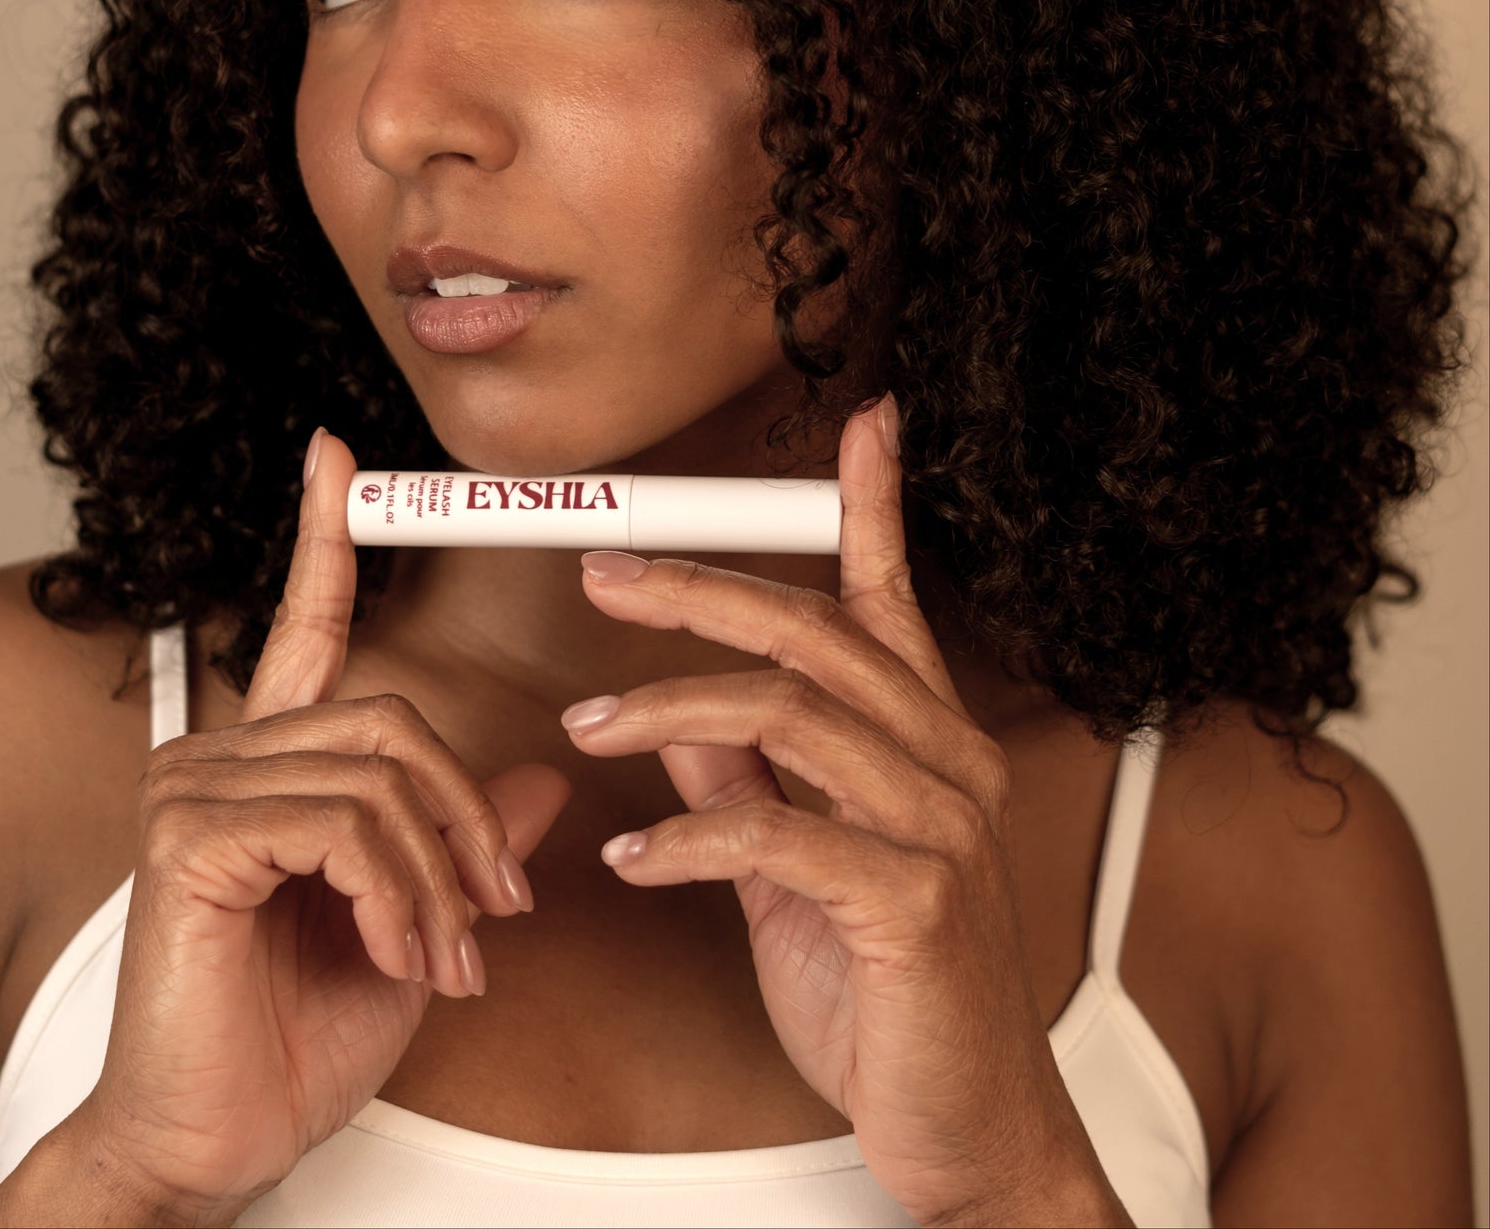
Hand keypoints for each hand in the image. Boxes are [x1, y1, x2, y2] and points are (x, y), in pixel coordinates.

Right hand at [74, 429, 572, 1224]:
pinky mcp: (193, 836)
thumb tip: (539, 782)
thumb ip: (460, 843)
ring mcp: (198, 789)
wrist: (211, 1143)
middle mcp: (226, 758)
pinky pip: (345, 821)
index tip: (339, 459)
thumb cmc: (294, 1038)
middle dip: (466, 816)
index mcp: (274, 766)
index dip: (324, 538)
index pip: (305, 628)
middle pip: (395, 718)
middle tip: (499, 905)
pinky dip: (400, 891)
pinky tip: (402, 952)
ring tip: (446, 955)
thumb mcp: (412, 924)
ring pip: (381, 774)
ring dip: (441, 875)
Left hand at [564, 393, 1125, 1228]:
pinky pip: (779, 834)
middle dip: (698, 590)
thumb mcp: (797, 869)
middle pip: (814, 633)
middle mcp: (947, 761)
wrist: (966, 1130)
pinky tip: (636, 860)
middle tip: (605, 575)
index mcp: (926, 739)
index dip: (874, 505)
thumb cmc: (887, 991)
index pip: (892, 598)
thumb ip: (752, 780)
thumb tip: (684, 715)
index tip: (866, 424)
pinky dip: (690, 837)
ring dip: (668, 710)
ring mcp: (942, 827)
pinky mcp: (915, 901)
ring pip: (789, 715)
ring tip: (589, 726)